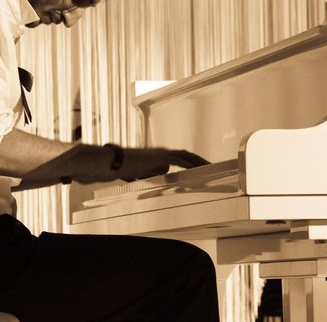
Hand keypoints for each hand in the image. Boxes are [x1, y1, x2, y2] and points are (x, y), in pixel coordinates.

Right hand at [65, 145, 208, 183]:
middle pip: (188, 155)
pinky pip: (180, 160)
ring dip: (201, 162)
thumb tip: (161, 174)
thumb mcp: (140, 173)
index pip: (182, 159)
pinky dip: (192, 164)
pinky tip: (200, 169)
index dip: (194, 163)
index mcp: (159, 157)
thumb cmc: (121, 168)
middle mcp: (163, 153)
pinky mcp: (159, 157)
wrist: (110, 162)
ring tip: (213, 169)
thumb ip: (151, 172)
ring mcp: (162, 153)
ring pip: (187, 156)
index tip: (205, 170)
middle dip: (202, 162)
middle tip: (216, 168)